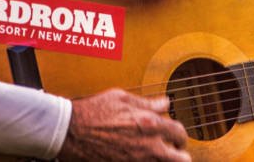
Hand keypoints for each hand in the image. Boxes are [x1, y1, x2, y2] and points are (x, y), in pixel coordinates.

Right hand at [59, 88, 189, 160]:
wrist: (71, 131)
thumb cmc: (95, 111)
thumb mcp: (124, 98)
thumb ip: (148, 103)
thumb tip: (165, 103)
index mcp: (150, 124)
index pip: (179, 133)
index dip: (181, 136)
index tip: (177, 137)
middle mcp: (147, 146)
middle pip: (179, 159)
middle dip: (179, 154)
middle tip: (173, 151)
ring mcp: (135, 161)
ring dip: (164, 161)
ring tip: (160, 157)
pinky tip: (142, 159)